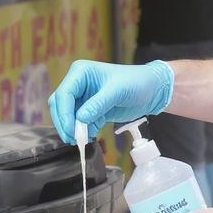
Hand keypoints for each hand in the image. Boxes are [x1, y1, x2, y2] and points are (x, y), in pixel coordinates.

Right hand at [47, 60, 173, 143]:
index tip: (70, 130)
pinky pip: (79, 123)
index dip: (63, 113)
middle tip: (73, 139)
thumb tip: (79, 119)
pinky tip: (89, 138)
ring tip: (81, 141)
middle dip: (64, 123)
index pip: (64, 93)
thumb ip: (97, 104)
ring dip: (72, 129)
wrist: (152, 90)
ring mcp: (83, 98)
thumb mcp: (117, 91)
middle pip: (60, 105)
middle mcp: (78, 84)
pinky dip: (82, 132)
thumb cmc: (136, 82)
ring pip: (67, 116)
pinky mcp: (91, 110)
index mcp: (80, 72)